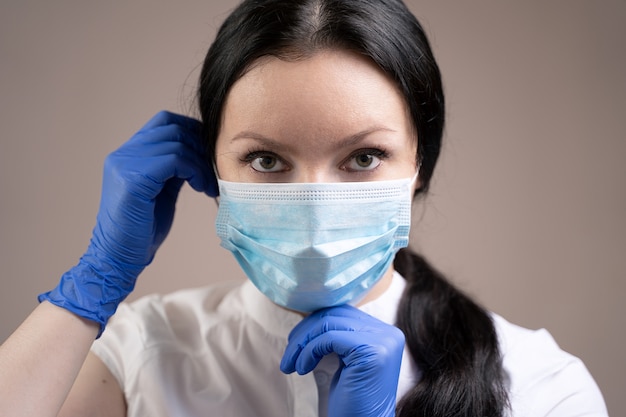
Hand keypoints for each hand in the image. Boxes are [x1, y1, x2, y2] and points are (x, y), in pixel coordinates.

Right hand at [39, 111, 216, 335]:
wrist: (118, 256)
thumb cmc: (142, 230)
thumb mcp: (162, 190)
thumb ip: (173, 169)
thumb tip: (198, 154)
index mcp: (128, 154)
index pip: (164, 122)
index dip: (192, 131)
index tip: (209, 153)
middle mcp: (123, 154)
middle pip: (172, 127)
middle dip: (200, 146)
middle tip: (214, 170)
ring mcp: (125, 164)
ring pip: (176, 143)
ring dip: (201, 163)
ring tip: (209, 185)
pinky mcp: (133, 179)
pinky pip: (174, 160)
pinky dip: (195, 171)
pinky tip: (201, 188)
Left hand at [280, 305, 404, 416]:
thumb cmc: (350, 399)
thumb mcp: (343, 359)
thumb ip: (338, 334)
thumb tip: (309, 314)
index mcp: (384, 332)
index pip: (343, 313)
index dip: (314, 324)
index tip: (295, 344)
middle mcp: (388, 333)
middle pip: (335, 314)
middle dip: (304, 332)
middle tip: (288, 356)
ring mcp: (383, 341)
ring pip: (329, 323)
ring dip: (302, 343)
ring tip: (291, 364)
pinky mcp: (371, 352)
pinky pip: (329, 338)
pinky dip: (309, 351)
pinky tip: (301, 369)